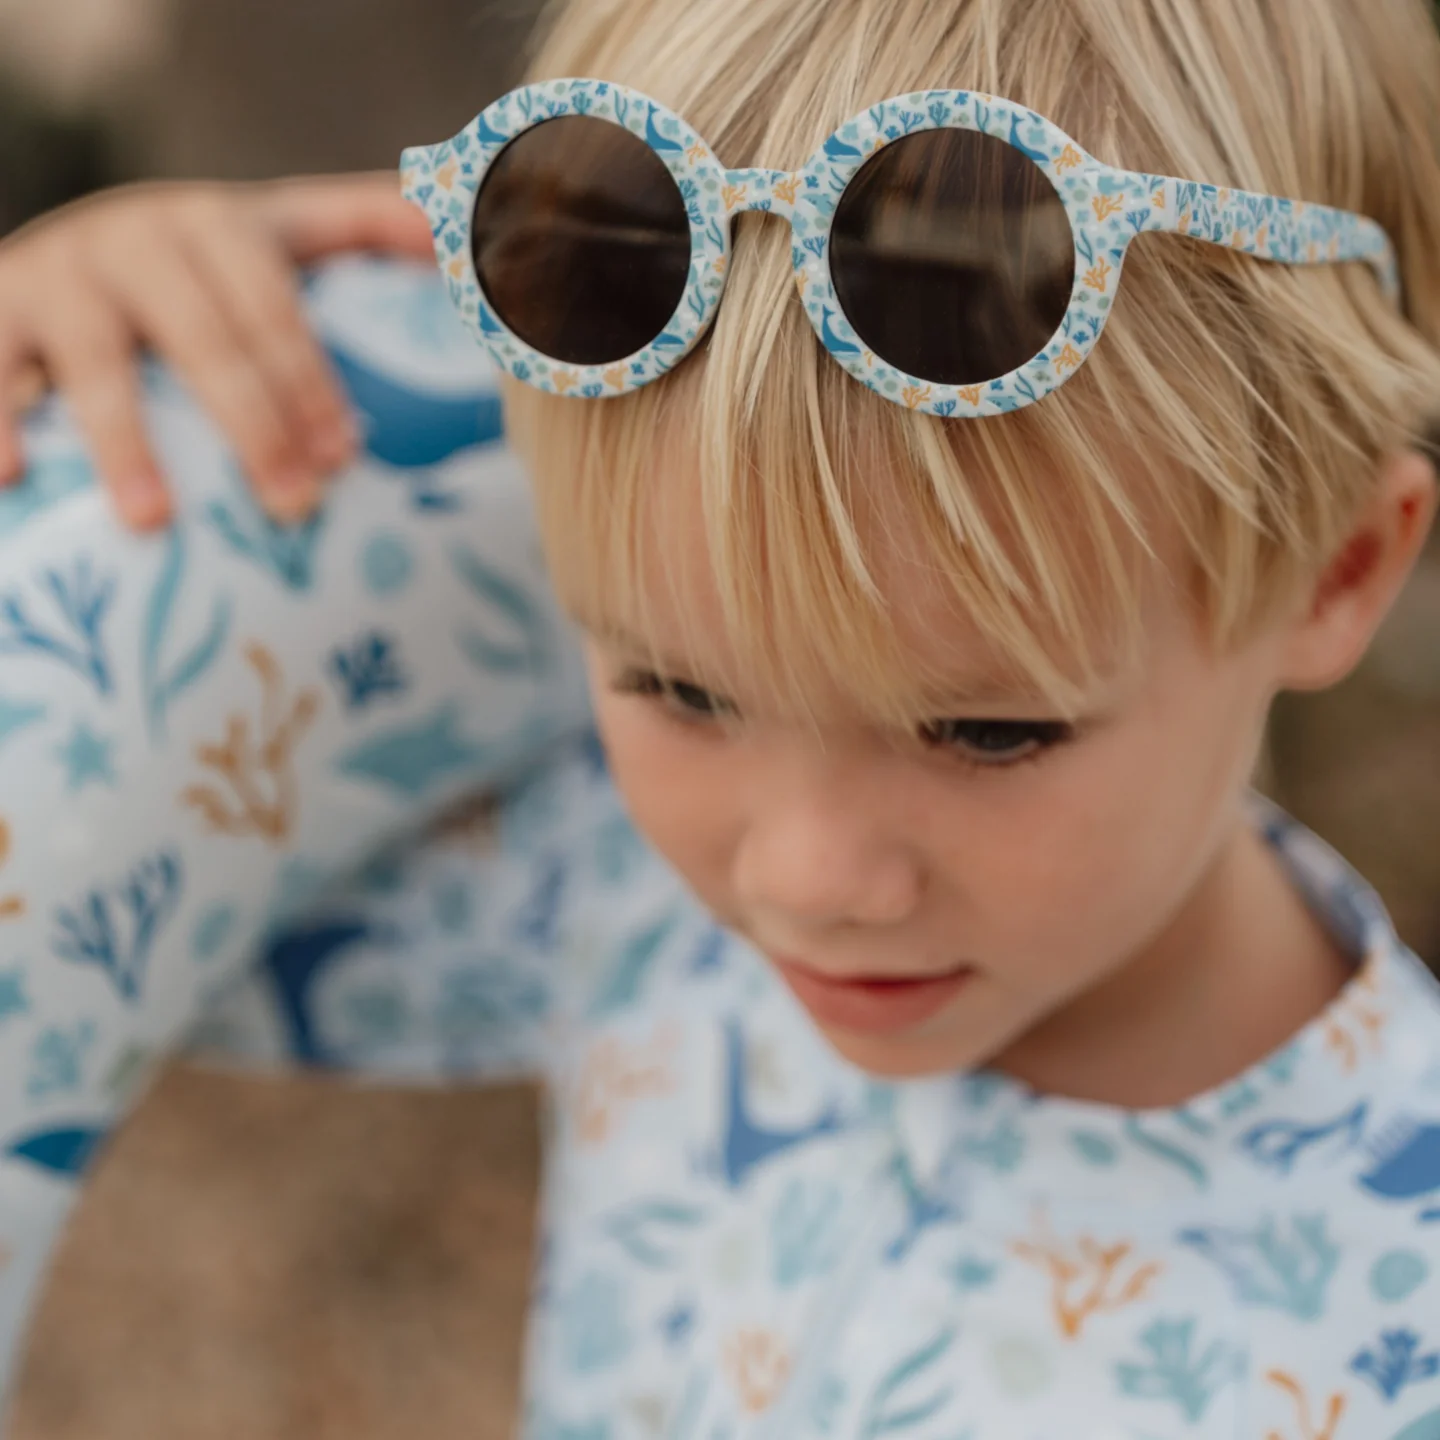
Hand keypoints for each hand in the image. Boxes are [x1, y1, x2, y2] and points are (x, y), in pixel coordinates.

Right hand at [0, 172, 434, 528]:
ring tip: (155, 520)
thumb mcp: (278, 230)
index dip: (309, 378)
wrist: (70, 247)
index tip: (342, 455)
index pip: (274, 304)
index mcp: (220, 225)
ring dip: (126, 441)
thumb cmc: (203, 264)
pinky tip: (12, 474)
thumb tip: (450, 233)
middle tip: (290, 504)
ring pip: (97, 360)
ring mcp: (63, 274)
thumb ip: (361, 223)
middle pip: (203, 338)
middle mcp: (139, 240)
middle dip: (252, 425)